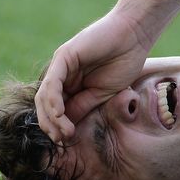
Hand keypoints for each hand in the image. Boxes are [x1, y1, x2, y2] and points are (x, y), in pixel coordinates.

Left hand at [35, 11, 148, 142]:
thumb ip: (84, 106)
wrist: (134, 38)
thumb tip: (67, 125)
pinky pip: (52, 82)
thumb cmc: (124, 62)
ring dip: (51, 117)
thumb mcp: (102, 94)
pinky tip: (59, 114)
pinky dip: (53, 100)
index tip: (67, 142)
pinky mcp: (64, 56)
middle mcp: (62, 75)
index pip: (56, 109)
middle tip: (62, 140)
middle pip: (45, 105)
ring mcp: (61, 65)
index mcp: (72, 84)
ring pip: (45, 96)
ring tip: (63, 132)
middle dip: (51, 125)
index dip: (57, 128)